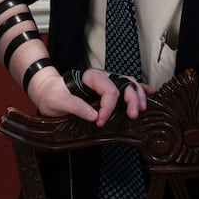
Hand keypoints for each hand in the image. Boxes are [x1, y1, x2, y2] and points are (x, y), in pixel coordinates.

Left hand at [28, 67, 143, 125]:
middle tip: (133, 115)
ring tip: (141, 109)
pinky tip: (150, 94)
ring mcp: (106, 81)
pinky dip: (140, 89)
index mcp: (90, 77)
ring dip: (138, 95)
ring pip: (129, 82)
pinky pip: (127, 85)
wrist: (48, 90)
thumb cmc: (52, 95)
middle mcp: (101, 76)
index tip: (100, 122)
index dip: (108, 107)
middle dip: (132, 99)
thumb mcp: (57, 102)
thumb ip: (75, 106)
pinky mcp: (108, 87)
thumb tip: (93, 114)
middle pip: (124, 83)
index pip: (108, 90)